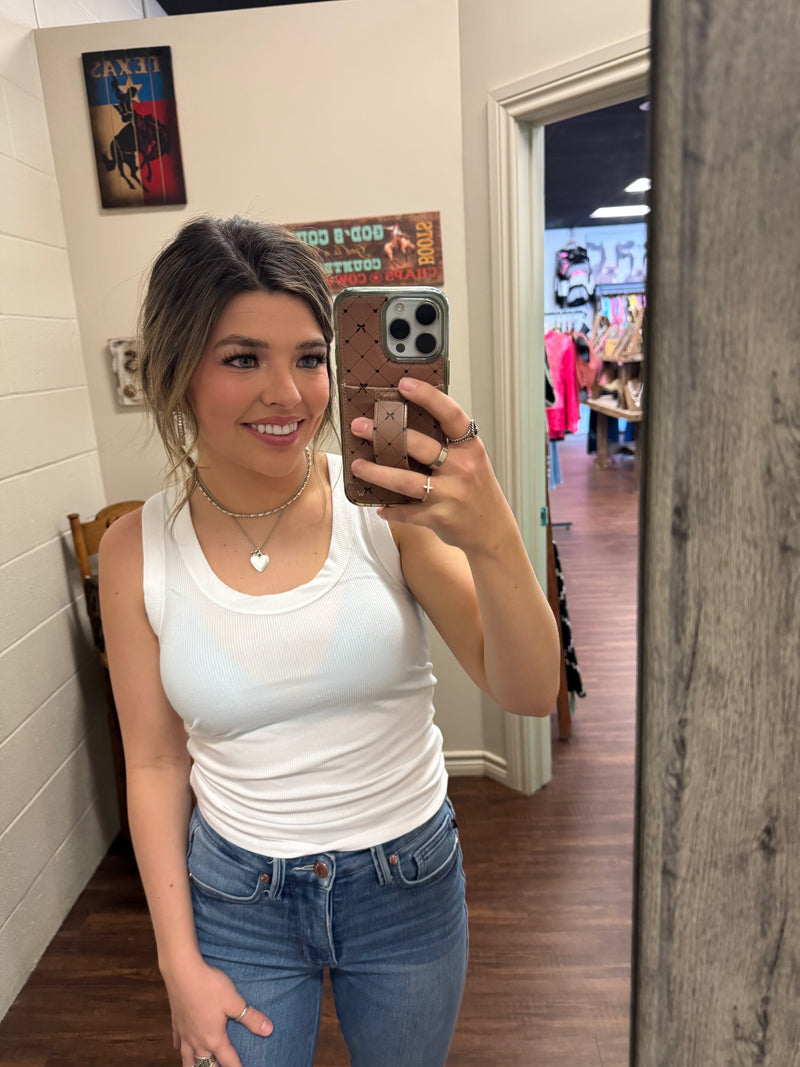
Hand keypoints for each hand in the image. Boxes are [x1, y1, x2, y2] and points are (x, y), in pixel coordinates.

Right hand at [164, 960, 271, 1066]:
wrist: (182, 973)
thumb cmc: (210, 987)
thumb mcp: (234, 1001)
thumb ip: (251, 1017)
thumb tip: (269, 1030)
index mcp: (214, 1039)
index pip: (228, 1061)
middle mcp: (197, 1042)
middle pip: (206, 1065)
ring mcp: (184, 1034)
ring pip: (187, 1059)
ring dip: (193, 1066)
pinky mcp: (175, 1023)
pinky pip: (177, 1042)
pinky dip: (180, 1048)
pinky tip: (179, 1047)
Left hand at [350, 376, 516, 555]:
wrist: (493, 531)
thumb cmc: (478, 492)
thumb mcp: (472, 461)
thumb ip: (449, 444)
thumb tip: (410, 423)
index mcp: (470, 448)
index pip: (450, 414)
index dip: (427, 396)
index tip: (404, 384)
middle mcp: (462, 468)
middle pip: (419, 446)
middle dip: (384, 434)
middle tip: (360, 426)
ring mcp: (450, 494)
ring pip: (405, 481)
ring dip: (377, 473)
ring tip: (357, 465)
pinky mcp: (439, 518)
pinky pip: (407, 512)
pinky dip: (391, 510)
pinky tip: (379, 506)